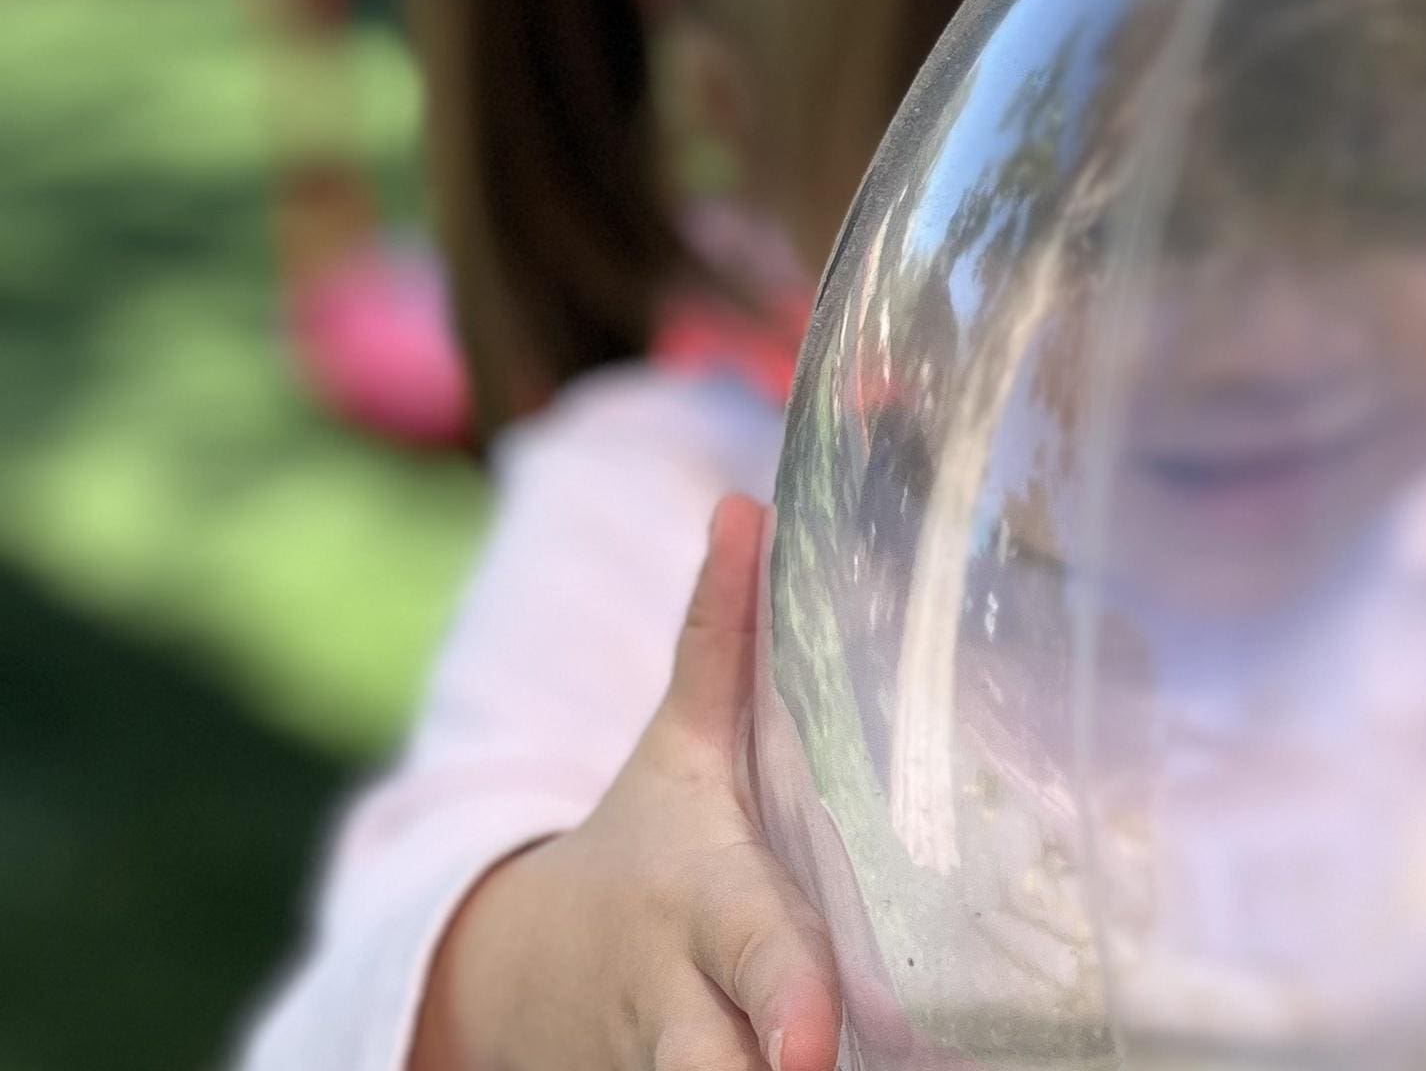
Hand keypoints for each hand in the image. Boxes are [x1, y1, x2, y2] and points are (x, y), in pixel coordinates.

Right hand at [411, 496, 842, 1070]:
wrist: (518, 971)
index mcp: (703, 904)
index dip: (785, 1003)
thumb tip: (744, 505)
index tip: (814, 1045)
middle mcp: (687, 1002)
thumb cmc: (648, 843)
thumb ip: (716, 640)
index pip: (753, 953)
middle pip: (720, 1066)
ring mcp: (674, 1070)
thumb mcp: (676, 746)